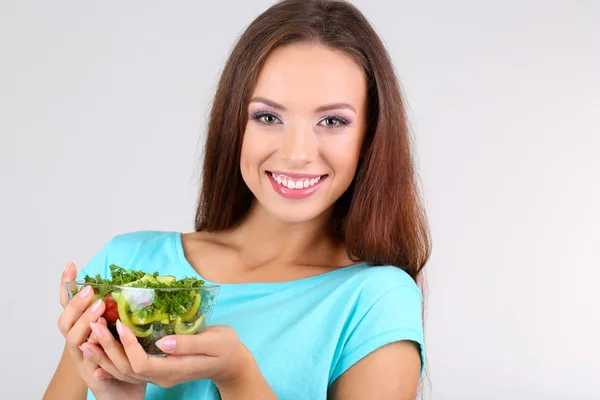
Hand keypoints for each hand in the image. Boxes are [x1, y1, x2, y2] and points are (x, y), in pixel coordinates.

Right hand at [57, 262, 146, 399]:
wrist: (124, 395)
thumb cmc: (125, 360)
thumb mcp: (124, 331)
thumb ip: (125, 312)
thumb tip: (139, 284)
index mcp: (85, 332)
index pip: (70, 306)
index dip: (68, 287)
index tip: (72, 265)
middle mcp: (80, 346)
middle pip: (65, 324)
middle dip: (77, 306)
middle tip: (92, 292)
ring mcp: (84, 363)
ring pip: (75, 343)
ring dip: (85, 325)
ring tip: (99, 312)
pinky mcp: (95, 379)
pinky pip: (92, 366)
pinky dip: (95, 355)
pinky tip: (95, 346)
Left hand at [91, 321, 257, 388]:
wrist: (231, 362)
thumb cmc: (225, 348)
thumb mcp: (213, 341)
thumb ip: (188, 343)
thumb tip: (163, 342)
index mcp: (175, 369)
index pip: (142, 363)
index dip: (127, 345)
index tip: (119, 323)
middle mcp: (163, 377)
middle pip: (127, 369)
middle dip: (108, 347)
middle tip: (93, 324)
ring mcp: (159, 376)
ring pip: (124, 372)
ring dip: (105, 354)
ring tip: (90, 334)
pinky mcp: (158, 369)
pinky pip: (129, 369)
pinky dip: (113, 358)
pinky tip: (102, 347)